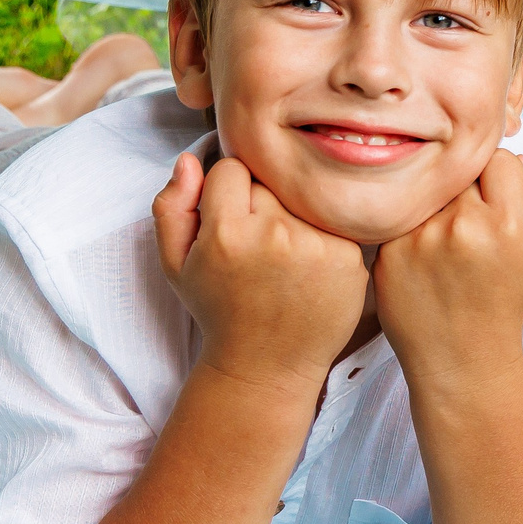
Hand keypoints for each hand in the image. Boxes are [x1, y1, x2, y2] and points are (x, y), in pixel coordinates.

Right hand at [152, 152, 369, 390]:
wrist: (267, 364)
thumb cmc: (219, 309)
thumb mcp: (177, 264)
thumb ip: (172, 206)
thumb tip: (189, 159)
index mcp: (227, 233)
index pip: (231, 168)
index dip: (226, 194)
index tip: (230, 224)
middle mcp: (274, 235)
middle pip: (270, 181)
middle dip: (261, 204)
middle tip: (257, 247)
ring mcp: (316, 245)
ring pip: (303, 198)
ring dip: (293, 218)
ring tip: (282, 259)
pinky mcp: (349, 257)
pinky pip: (334, 220)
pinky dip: (322, 236)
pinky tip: (309, 268)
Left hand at [374, 149, 522, 384]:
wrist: (461, 359)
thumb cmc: (504, 301)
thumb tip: (521, 161)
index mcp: (507, 225)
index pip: (499, 159)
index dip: (499, 178)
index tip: (496, 203)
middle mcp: (462, 226)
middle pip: (461, 170)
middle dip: (468, 189)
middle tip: (470, 226)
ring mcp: (420, 238)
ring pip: (429, 190)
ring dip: (438, 206)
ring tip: (446, 245)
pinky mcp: (388, 251)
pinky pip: (402, 214)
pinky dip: (412, 228)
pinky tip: (423, 258)